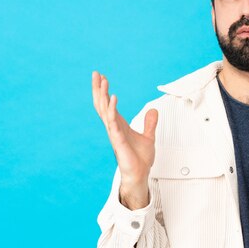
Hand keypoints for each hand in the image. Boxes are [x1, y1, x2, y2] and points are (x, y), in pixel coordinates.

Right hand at [92, 71, 158, 208]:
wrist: (140, 174)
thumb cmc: (140, 159)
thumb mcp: (148, 136)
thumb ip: (150, 123)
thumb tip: (153, 111)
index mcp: (119, 124)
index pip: (108, 104)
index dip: (104, 91)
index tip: (102, 77)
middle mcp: (114, 127)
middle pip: (102, 104)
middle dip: (98, 89)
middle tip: (95, 73)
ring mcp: (114, 133)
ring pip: (105, 111)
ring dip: (103, 95)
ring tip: (102, 81)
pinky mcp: (118, 140)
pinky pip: (113, 122)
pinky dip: (112, 110)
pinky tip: (113, 98)